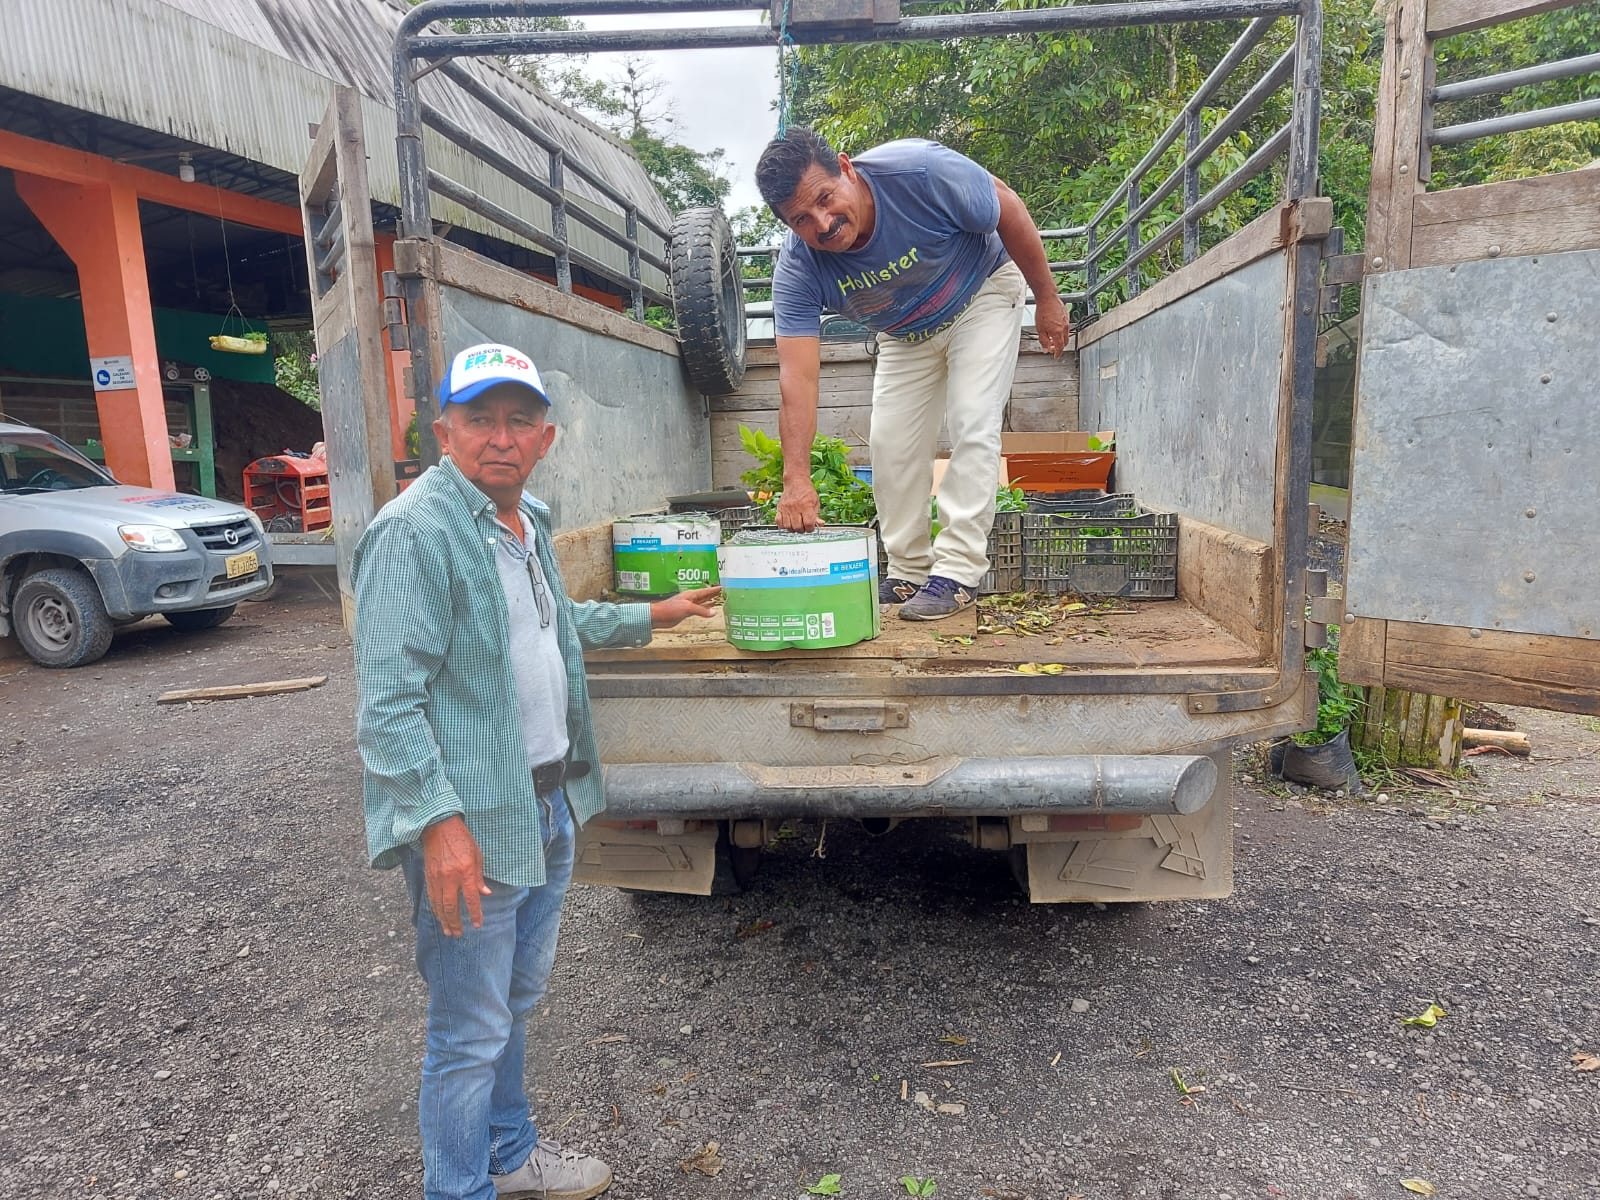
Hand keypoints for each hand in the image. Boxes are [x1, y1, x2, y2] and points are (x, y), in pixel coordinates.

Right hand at [420, 815, 490, 936]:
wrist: (439, 828)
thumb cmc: (462, 840)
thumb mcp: (477, 855)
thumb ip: (479, 877)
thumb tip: (485, 894)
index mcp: (465, 872)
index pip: (471, 898)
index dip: (475, 914)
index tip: (477, 925)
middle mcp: (450, 878)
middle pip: (452, 907)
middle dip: (455, 923)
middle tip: (459, 934)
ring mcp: (437, 878)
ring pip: (439, 905)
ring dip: (444, 920)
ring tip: (448, 931)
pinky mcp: (429, 877)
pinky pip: (432, 898)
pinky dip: (435, 910)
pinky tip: (439, 917)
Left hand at [650, 586, 720, 627]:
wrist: (658, 616)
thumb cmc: (669, 609)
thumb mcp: (688, 608)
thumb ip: (701, 610)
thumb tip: (713, 612)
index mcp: (691, 595)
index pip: (705, 591)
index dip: (713, 590)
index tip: (721, 587)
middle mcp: (690, 599)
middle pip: (704, 595)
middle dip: (712, 594)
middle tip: (721, 592)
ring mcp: (688, 606)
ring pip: (702, 603)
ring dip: (709, 602)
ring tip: (717, 600)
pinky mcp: (685, 613)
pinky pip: (698, 610)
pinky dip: (704, 610)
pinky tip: (708, 611)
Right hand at [776, 480, 821, 530]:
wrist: (796, 481)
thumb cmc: (807, 492)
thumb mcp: (815, 502)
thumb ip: (817, 514)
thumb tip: (820, 525)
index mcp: (806, 506)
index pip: (808, 524)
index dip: (810, 528)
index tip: (811, 527)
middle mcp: (795, 507)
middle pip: (798, 527)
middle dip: (802, 529)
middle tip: (804, 526)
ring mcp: (786, 508)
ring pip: (788, 527)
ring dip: (793, 528)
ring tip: (796, 524)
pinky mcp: (780, 508)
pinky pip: (779, 522)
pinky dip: (783, 525)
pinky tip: (788, 522)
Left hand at [1034, 293, 1070, 358]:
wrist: (1047, 298)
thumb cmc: (1043, 311)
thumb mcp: (1040, 329)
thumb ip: (1043, 341)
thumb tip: (1045, 349)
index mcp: (1058, 332)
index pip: (1060, 347)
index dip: (1057, 353)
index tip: (1055, 356)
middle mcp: (1064, 328)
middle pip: (1065, 342)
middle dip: (1059, 347)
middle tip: (1053, 348)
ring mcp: (1066, 321)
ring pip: (1066, 334)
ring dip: (1060, 339)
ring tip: (1052, 337)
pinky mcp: (1067, 316)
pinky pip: (1066, 327)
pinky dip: (1061, 331)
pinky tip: (1055, 328)